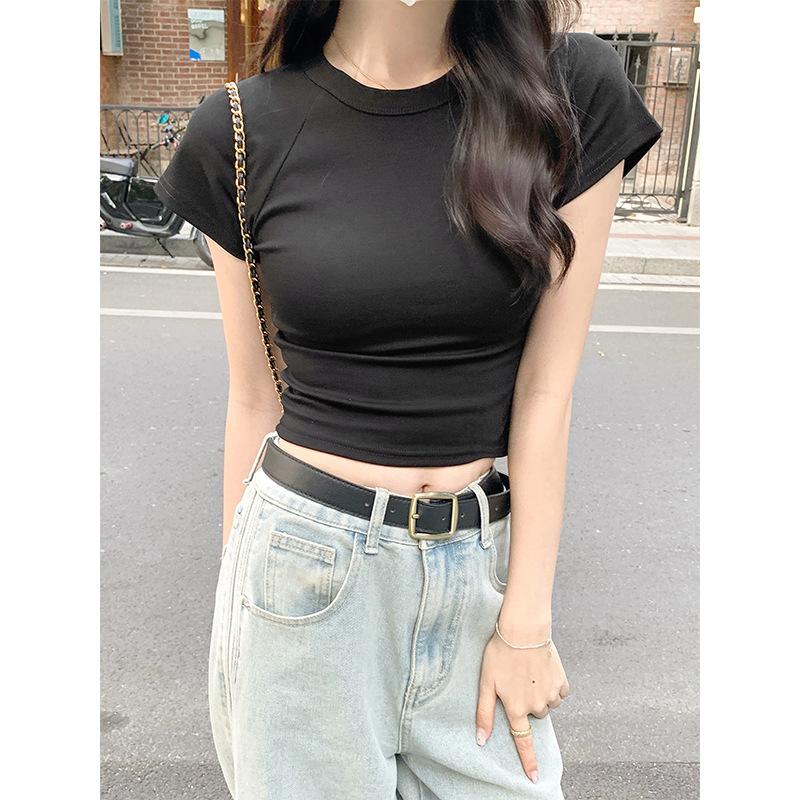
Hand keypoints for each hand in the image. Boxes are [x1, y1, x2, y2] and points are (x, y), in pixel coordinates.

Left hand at [475, 626, 568, 783]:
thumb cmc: (500, 653)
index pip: (523, 742)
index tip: (535, 778)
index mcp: (516, 708)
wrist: (523, 631)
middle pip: (534, 714)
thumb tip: (481, 740)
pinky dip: (553, 685)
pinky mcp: (563, 682)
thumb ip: (484, 714)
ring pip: (547, 703)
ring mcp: (552, 694)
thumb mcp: (486, 683)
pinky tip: (542, 669)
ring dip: (540, 693)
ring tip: (528, 672)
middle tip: (517, 680)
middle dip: (527, 703)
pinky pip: (560, 692)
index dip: (529, 762)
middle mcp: (536, 705)